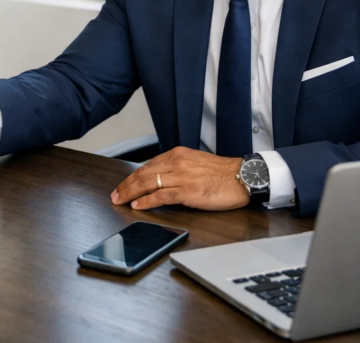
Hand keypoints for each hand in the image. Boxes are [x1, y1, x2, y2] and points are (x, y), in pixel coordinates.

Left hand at [110, 147, 248, 211]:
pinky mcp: (188, 191)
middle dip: (126, 185)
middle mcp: (177, 163)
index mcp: (178, 154)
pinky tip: (138, 205)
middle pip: (143, 173)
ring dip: (131, 193)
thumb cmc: (223, 173)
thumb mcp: (196, 163)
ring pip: (148, 183)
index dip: (133, 176)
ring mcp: (182, 177)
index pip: (148, 165)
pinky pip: (161, 196)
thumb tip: (162, 178)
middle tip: (115, 194)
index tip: (124, 185)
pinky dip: (147, 201)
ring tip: (120, 200)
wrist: (243, 177)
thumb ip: (178, 167)